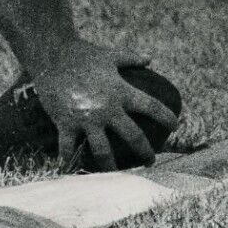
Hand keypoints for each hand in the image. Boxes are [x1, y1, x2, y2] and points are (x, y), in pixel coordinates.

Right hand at [32, 39, 177, 170]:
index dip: (166, 118)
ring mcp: (86, 118)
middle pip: (134, 137)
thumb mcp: (110, 55)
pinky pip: (68, 149)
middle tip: (150, 161)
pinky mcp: (66, 123)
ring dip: (112, 167)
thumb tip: (149, 58)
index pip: (151, 107)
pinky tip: (70, 170)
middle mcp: (107, 108)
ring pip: (103, 152)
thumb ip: (131, 58)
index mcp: (121, 91)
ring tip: (117, 175)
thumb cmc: (82, 53)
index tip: (174, 126)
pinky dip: (68, 161)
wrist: (52, 54)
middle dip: (145, 152)